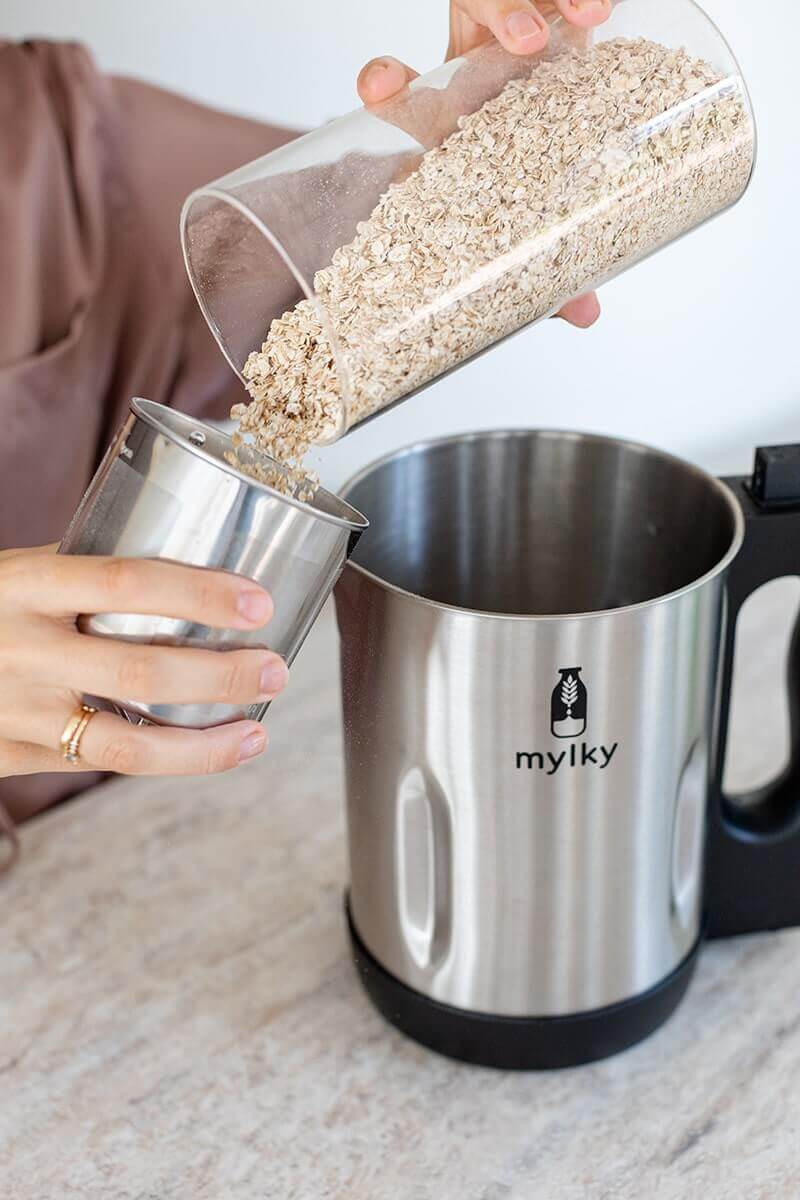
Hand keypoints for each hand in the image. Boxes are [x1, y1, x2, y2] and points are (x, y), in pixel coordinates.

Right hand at [0, 547, 288, 779]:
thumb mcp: (18, 569)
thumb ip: (87, 570)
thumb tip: (195, 562)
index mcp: (23, 584)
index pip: (126, 584)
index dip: (199, 594)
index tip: (258, 602)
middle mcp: (19, 650)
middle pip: (139, 672)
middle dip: (221, 675)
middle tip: (276, 668)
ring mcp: (17, 712)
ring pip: (125, 744)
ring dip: (204, 743)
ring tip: (258, 730)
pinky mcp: (15, 756)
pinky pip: (103, 764)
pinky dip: (168, 760)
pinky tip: (214, 748)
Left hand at [356, 0, 610, 328]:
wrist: (579, 106)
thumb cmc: (532, 172)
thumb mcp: (532, 216)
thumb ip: (549, 263)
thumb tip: (585, 314)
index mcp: (448, 112)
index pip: (403, 89)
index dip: (387, 81)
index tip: (379, 87)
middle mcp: (477, 58)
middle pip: (468, 13)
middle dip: (493, 13)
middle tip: (528, 40)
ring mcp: (517, 26)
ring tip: (585, 16)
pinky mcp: (555, 9)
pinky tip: (602, 8)